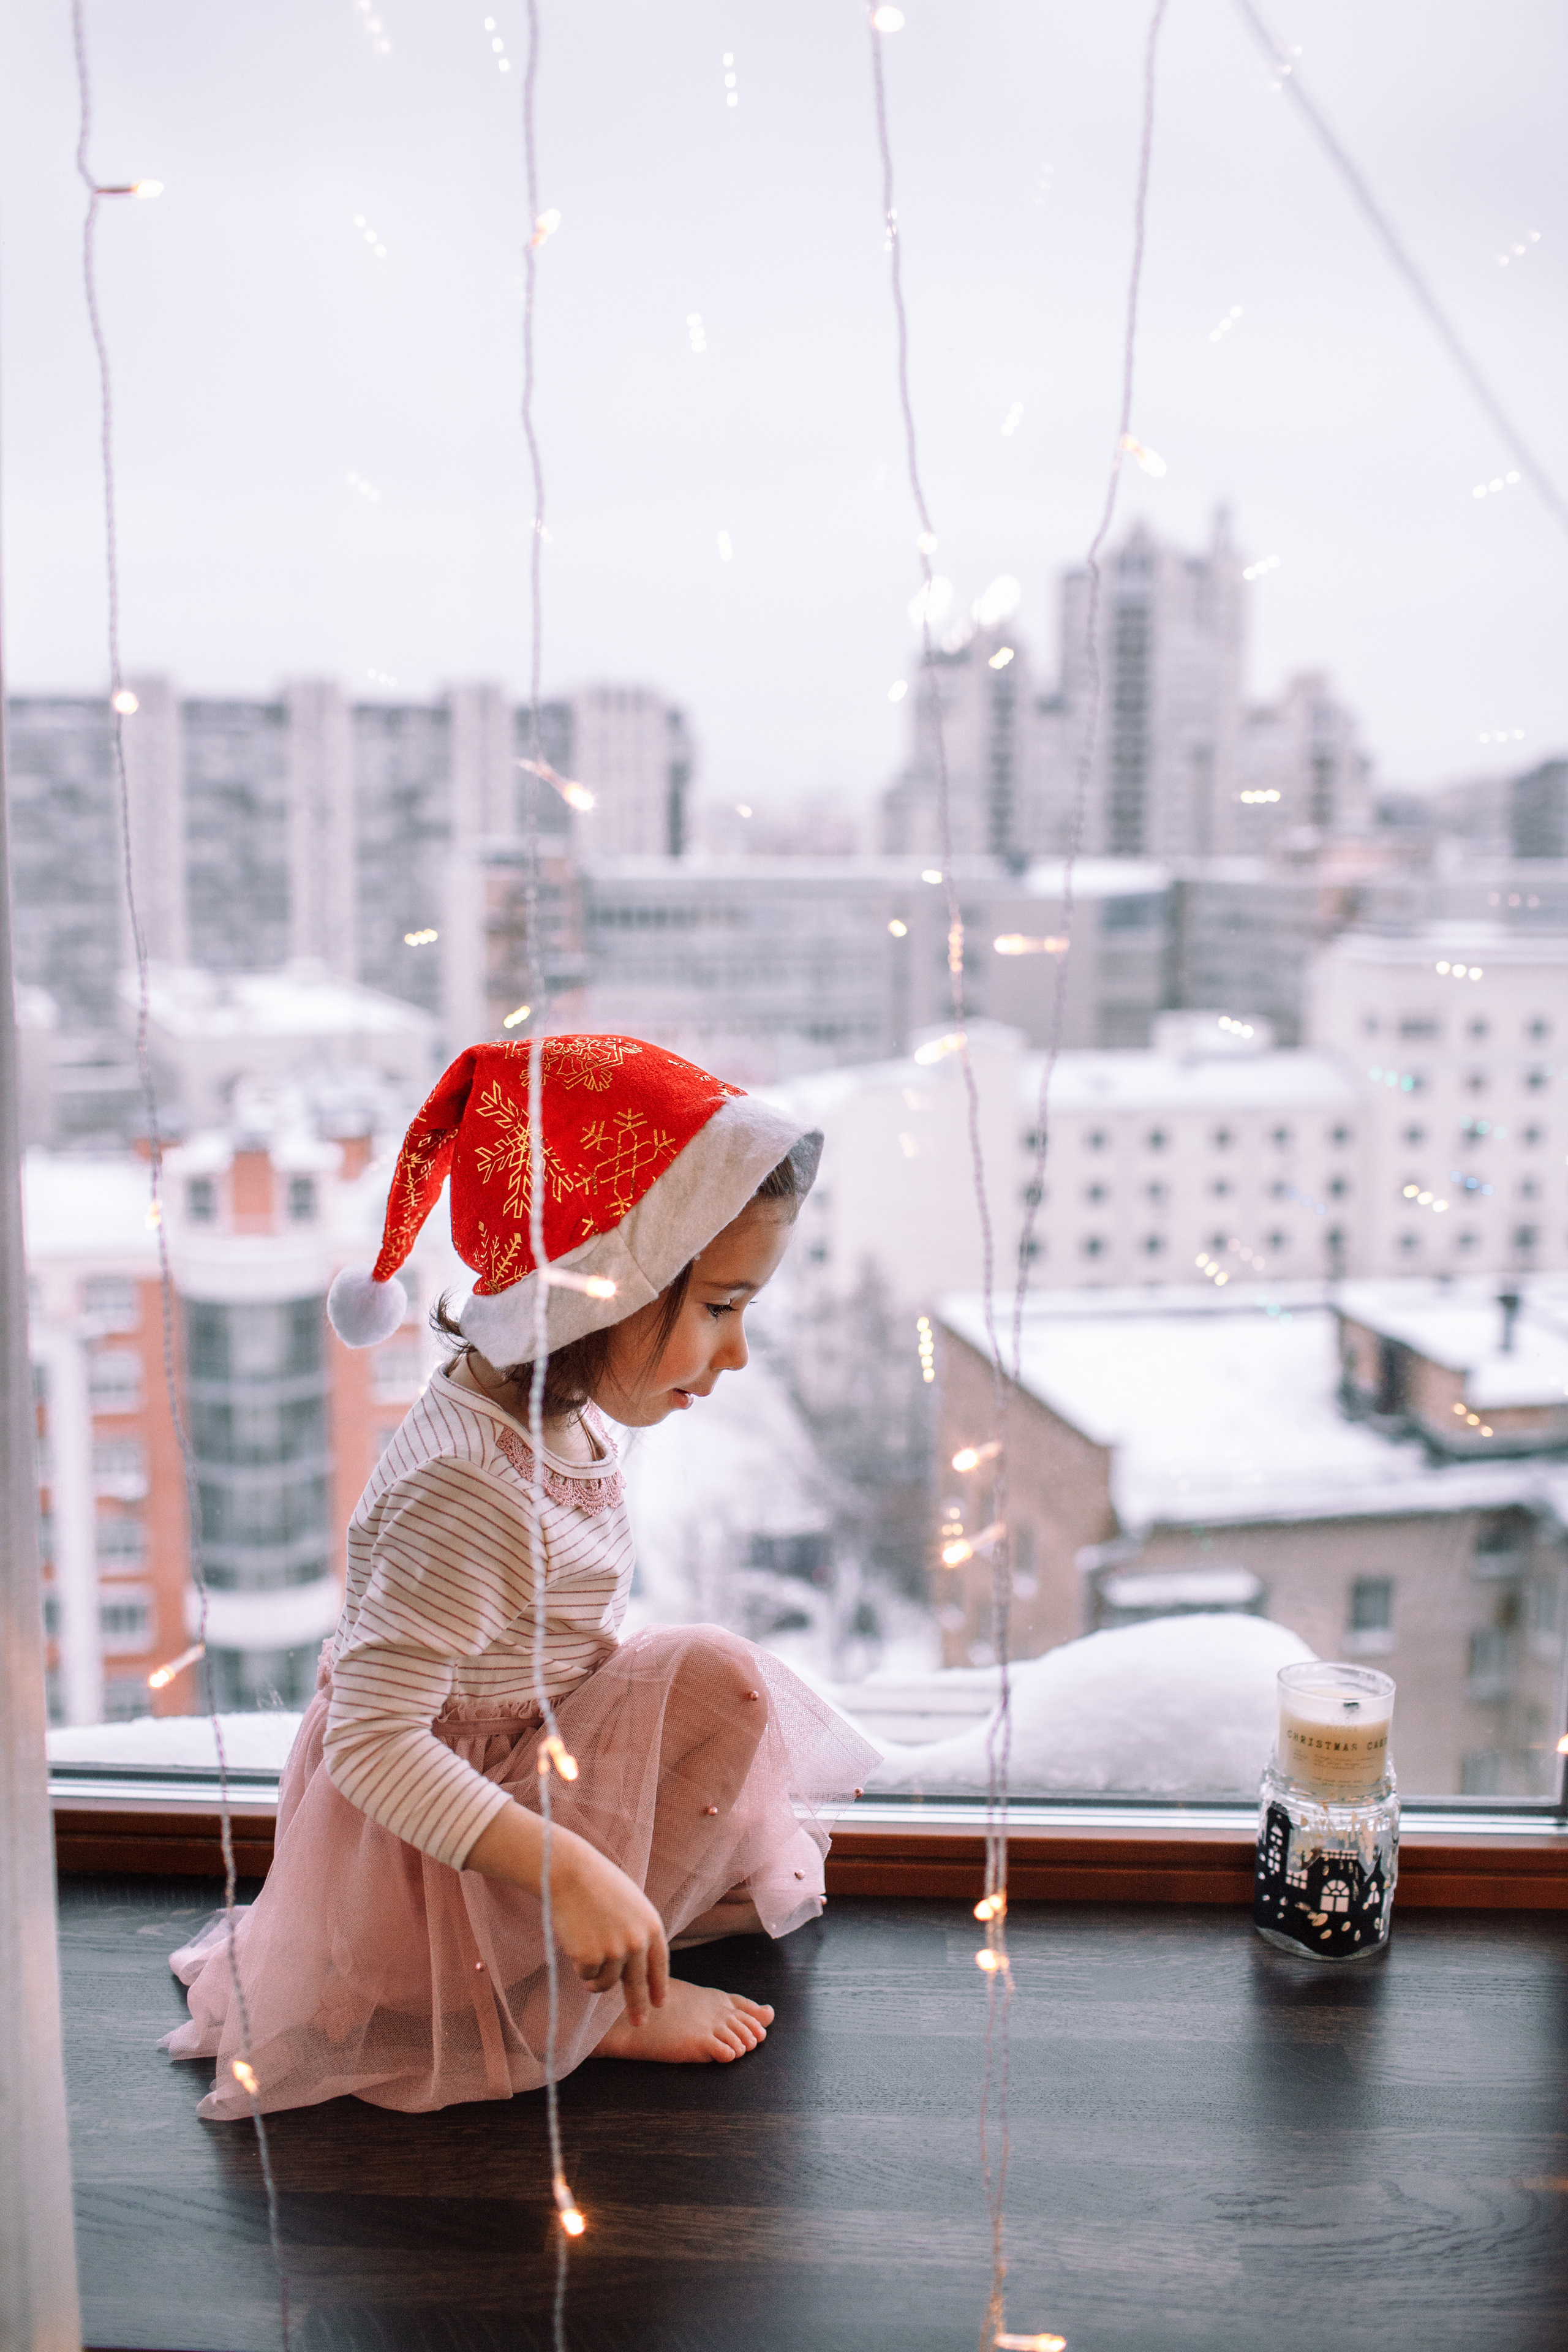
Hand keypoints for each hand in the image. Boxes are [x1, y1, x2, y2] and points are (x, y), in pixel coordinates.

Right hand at [464, 1799, 669, 2023]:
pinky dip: (581, 1966)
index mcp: (652, 1927)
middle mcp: (637, 1944)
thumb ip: (638, 1934)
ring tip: (587, 1950)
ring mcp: (614, 1953)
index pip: (660, 1965)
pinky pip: (587, 1975)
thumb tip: (635, 1967)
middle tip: (639, 2022)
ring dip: (596, 1977)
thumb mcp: (632, 1906)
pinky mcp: (591, 1959)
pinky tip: (577, 1942)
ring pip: (606, 1982)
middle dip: (637, 2006)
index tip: (658, 2004)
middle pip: (637, 1984)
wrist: (572, 1873)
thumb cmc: (599, 1885)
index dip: (658, 1986)